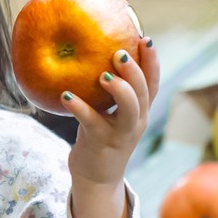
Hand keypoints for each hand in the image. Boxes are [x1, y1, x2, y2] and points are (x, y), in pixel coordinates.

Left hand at [63, 40, 159, 217]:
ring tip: (103, 75)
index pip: (153, 83)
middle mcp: (135, 121)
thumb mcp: (109, 113)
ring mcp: (120, 133)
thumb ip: (108, 91)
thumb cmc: (99, 138)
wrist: (96, 179)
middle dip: (135, 71)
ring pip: (128, 109)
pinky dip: (78, 107)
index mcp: (139, 111)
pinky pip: (91, 122)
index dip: (152, 61)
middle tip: (119, 53)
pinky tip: (64, 95)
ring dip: (119, 89)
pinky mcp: (100, 143)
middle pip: (144, 93)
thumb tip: (92, 54)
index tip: (144, 38)